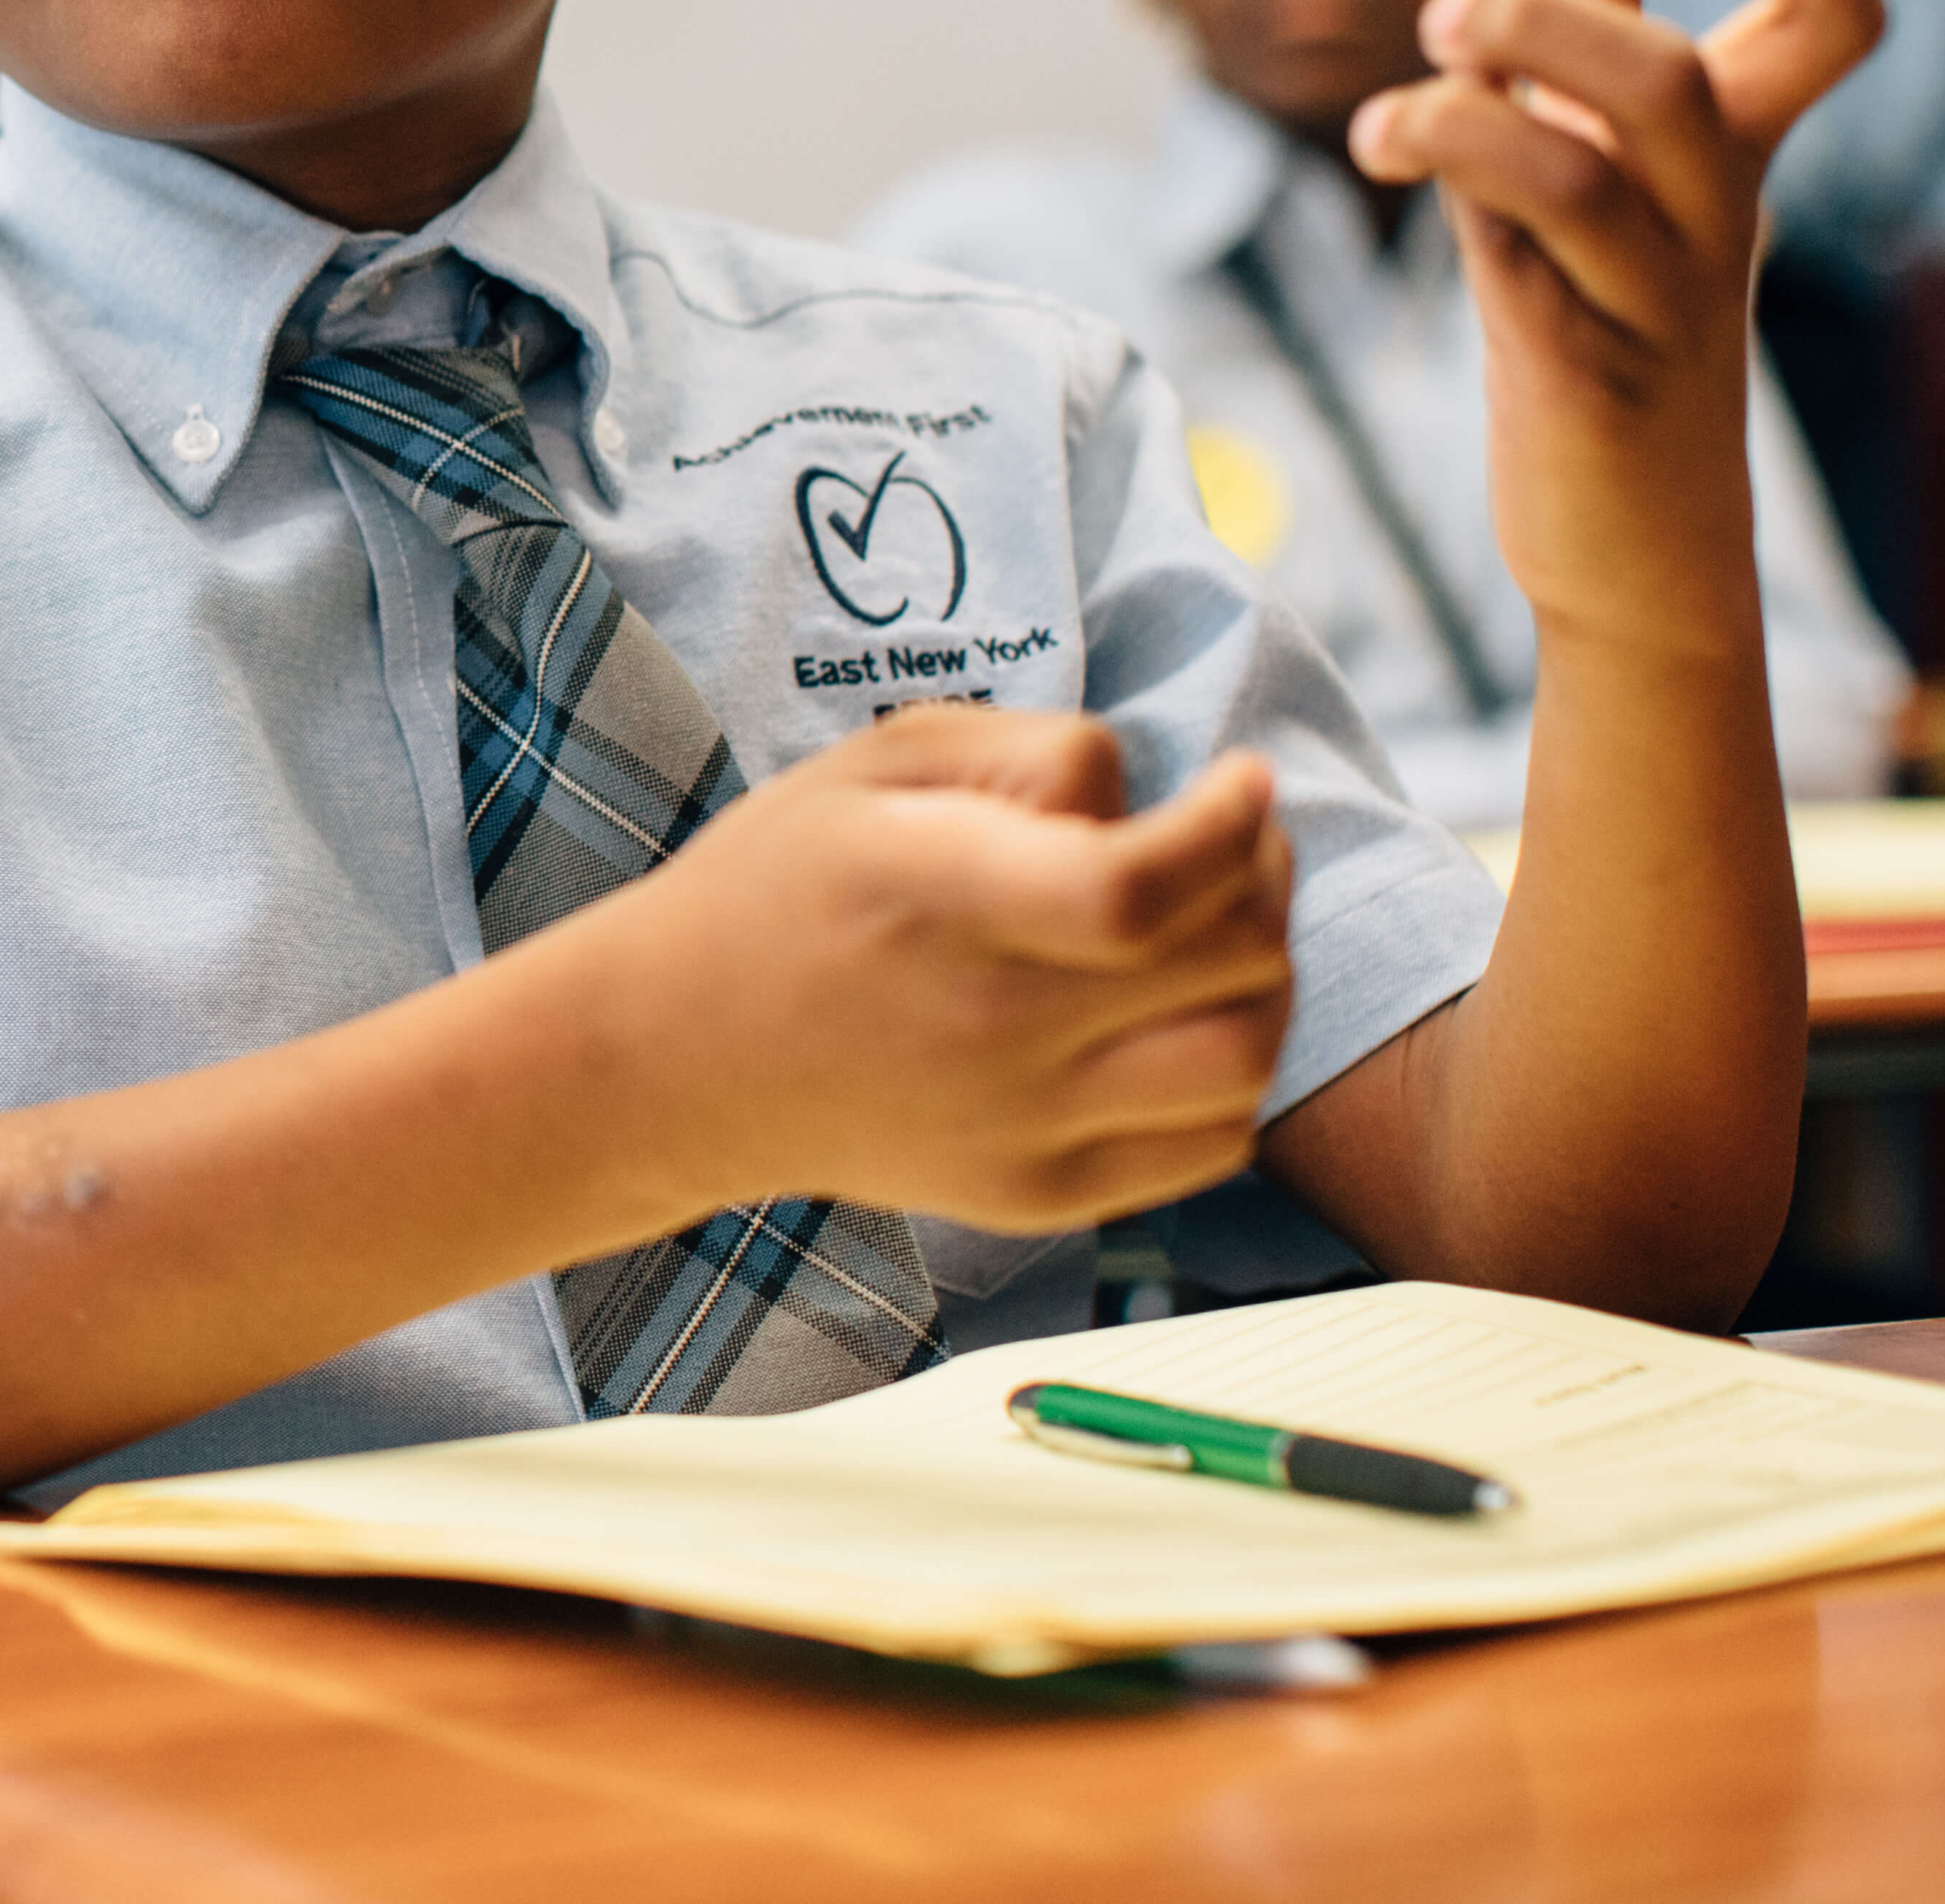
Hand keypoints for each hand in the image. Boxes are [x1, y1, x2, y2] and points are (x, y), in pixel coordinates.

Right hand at [525, 707, 1297, 1237]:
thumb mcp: (876, 764)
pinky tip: (1184, 1020)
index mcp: (939, 900)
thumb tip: (1155, 795)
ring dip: (1268, 984)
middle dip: (1261, 877)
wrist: (676, 1057)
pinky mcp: (1036, 1193)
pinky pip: (1208, 1144)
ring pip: (1243, 1063)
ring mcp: (1019, 1127)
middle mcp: (989, 1027)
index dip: (1230, 826)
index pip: (1142, 886)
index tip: (1240, 780)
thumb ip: (1030, 752)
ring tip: (1225, 933)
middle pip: (1223, 964)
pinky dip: (1235, 1077)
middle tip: (1235, 837)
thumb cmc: (782, 884)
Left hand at [1346, 0, 1882, 643]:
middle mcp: (1714, 215)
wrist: (1638, 545)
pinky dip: (1457, 201)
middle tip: (1443, 6)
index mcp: (1731, 152)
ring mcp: (1657, 301)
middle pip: (1669, 83)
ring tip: (1382, 118)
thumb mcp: (1598, 148)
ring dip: (1468, 121)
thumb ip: (1581, 2)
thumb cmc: (1611, 315)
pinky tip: (1391, 150)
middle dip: (1554, 15)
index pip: (1827, 25)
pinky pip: (1525, 273)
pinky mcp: (1588, 381)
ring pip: (1581, 178)